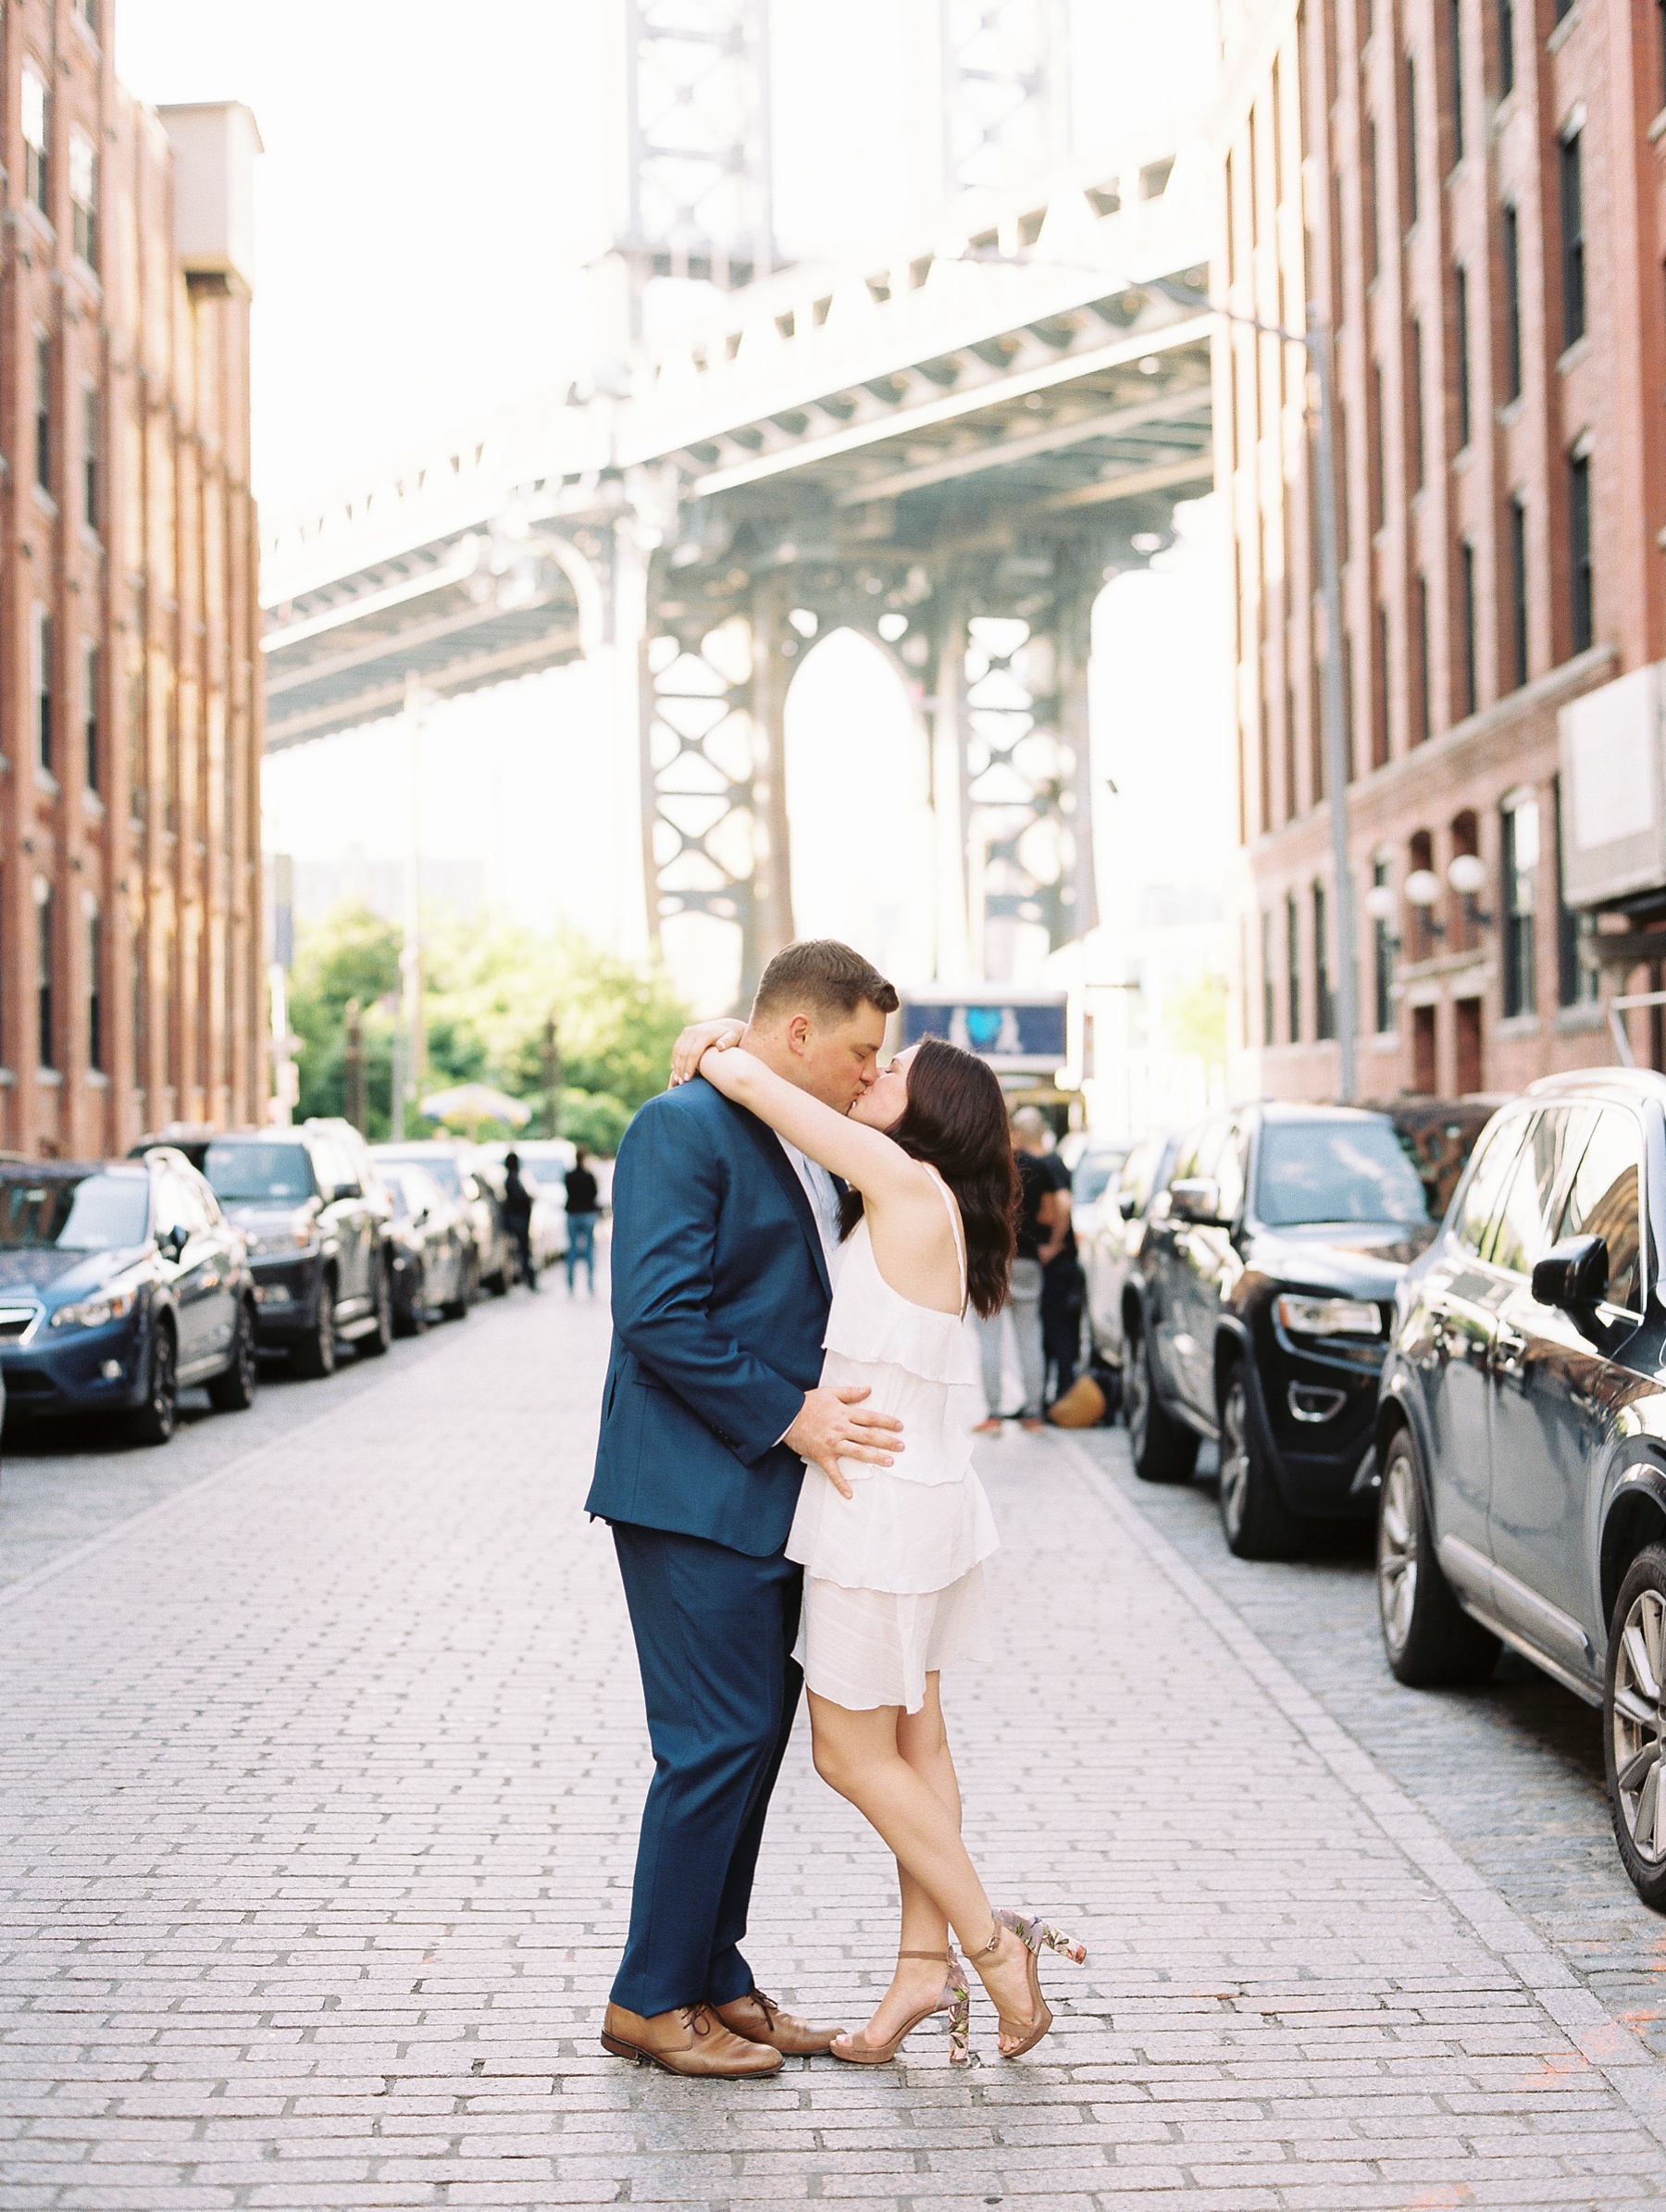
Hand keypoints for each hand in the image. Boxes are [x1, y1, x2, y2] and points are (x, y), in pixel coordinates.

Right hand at [670, 1019, 745, 1085]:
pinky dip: (675, 1059)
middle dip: (681, 1068)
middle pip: (683, 1052)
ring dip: (676, 1065)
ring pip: (677, 1050)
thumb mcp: (734, 1038)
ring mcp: (688, 1031)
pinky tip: (676, 1071)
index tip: (688, 1080)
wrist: (728, 1026)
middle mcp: (694, 1030)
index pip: (693, 1053)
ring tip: (678, 1079)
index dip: (690, 1067)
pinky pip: (677, 1048)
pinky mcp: (685, 1033)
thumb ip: (728, 1042)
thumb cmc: (733, 1037)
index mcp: (705, 1033)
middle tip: (681, 1083)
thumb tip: (720, 1046)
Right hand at [783, 1384, 902, 1499]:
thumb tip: (868, 1389)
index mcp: (844, 1413)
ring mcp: (833, 1444)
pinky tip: (849, 1494)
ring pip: (858, 1452)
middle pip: (869, 1435)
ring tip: (889, 1462)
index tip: (899, 1426)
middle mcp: (841, 1429)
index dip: (886, 1422)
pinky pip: (833, 1472)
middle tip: (901, 1446)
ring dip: (875, 1458)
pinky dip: (840, 1484)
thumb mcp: (830, 1392)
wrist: (785, 1415)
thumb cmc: (807, 1403)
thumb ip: (850, 1392)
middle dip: (887, 1441)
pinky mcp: (822, 1455)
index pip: (870, 1418)